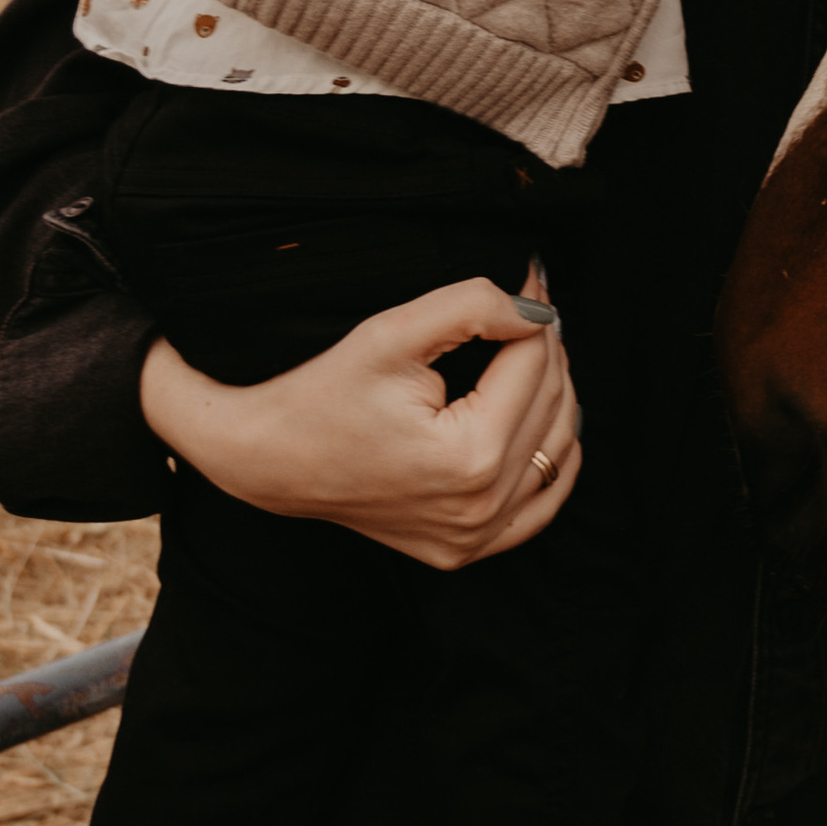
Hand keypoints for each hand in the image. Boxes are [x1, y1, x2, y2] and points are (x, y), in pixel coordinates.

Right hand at [137, 278, 582, 569]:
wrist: (268, 460)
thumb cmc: (322, 393)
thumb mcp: (391, 333)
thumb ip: (472, 307)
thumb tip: (535, 305)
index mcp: (470, 456)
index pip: (534, 364)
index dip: (535, 311)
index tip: (531, 275)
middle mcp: (481, 507)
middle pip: (552, 403)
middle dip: (545, 347)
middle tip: (527, 304)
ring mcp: (475, 537)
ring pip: (558, 449)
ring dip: (554, 393)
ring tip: (528, 349)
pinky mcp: (466, 549)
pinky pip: (541, 503)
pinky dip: (551, 457)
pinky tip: (538, 417)